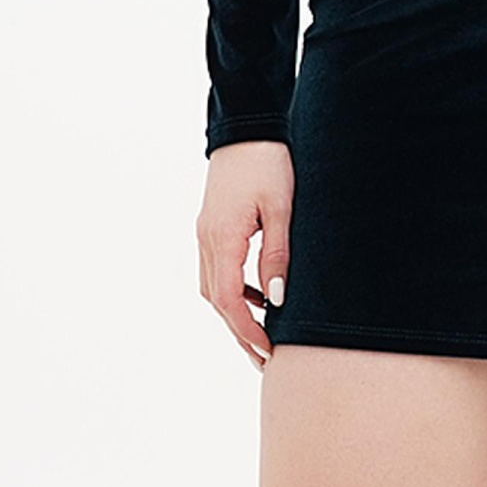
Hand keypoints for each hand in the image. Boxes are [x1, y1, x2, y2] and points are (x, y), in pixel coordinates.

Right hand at [198, 141, 293, 371]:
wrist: (246, 127)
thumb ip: (277, 255)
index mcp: (222, 239)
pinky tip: (258, 296)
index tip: (268, 351)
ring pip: (213, 288)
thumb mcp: (281, 209)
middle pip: (217, 301)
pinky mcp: (211, 226)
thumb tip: (275, 299)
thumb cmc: (268, 163)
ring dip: (234, 314)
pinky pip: (217, 270)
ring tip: (261, 335)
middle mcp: (206, 240)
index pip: (229, 301)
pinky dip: (234, 290)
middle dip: (239, 332)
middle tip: (264, 359)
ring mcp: (205, 233)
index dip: (247, 331)